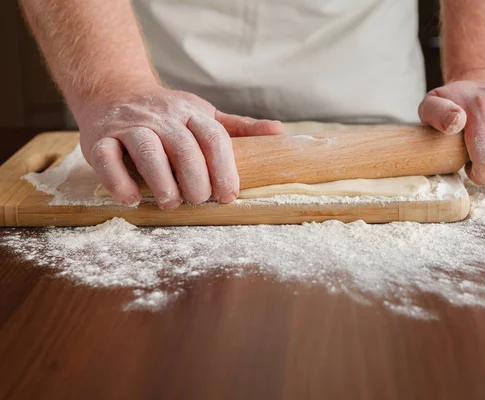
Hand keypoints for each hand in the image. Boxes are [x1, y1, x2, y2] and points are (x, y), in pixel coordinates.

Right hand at [77, 84, 283, 208]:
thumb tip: (278, 132)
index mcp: (190, 112)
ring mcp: (129, 126)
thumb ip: (237, 127)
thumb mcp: (204, 114)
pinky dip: (118, 180)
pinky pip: (106, 157)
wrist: (114, 91)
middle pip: (183, 146)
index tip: (228, 195)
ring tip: (171, 203)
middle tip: (199, 201)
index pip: (213, 138)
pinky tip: (131, 199)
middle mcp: (161, 117)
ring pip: (146, 149)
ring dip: (161, 180)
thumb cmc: (167, 114)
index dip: (224, 168)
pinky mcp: (98, 138)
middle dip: (195, 178)